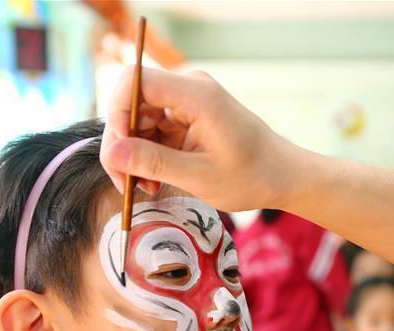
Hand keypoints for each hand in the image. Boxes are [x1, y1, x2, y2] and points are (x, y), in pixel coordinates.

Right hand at [100, 67, 311, 211]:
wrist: (283, 176)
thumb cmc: (252, 176)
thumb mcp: (200, 177)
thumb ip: (154, 163)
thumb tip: (111, 153)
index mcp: (196, 95)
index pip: (133, 81)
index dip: (116, 113)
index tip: (120, 153)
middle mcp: (188, 89)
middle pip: (131, 103)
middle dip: (123, 143)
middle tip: (128, 184)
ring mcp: (186, 101)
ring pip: (137, 119)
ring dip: (135, 154)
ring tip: (148, 186)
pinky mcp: (186, 116)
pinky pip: (152, 129)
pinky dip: (148, 154)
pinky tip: (156, 180)